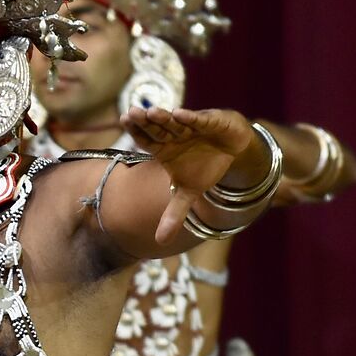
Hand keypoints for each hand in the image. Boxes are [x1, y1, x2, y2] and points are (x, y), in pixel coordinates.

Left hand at [122, 106, 258, 242]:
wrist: (231, 151)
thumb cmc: (204, 167)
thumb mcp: (189, 193)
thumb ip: (174, 214)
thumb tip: (160, 242)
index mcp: (164, 148)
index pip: (146, 139)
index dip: (136, 132)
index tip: (124, 123)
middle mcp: (174, 134)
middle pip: (156, 128)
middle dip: (145, 122)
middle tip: (131, 114)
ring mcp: (191, 126)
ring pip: (174, 121)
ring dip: (163, 117)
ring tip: (151, 112)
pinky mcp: (211, 120)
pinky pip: (199, 120)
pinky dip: (191, 118)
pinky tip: (180, 114)